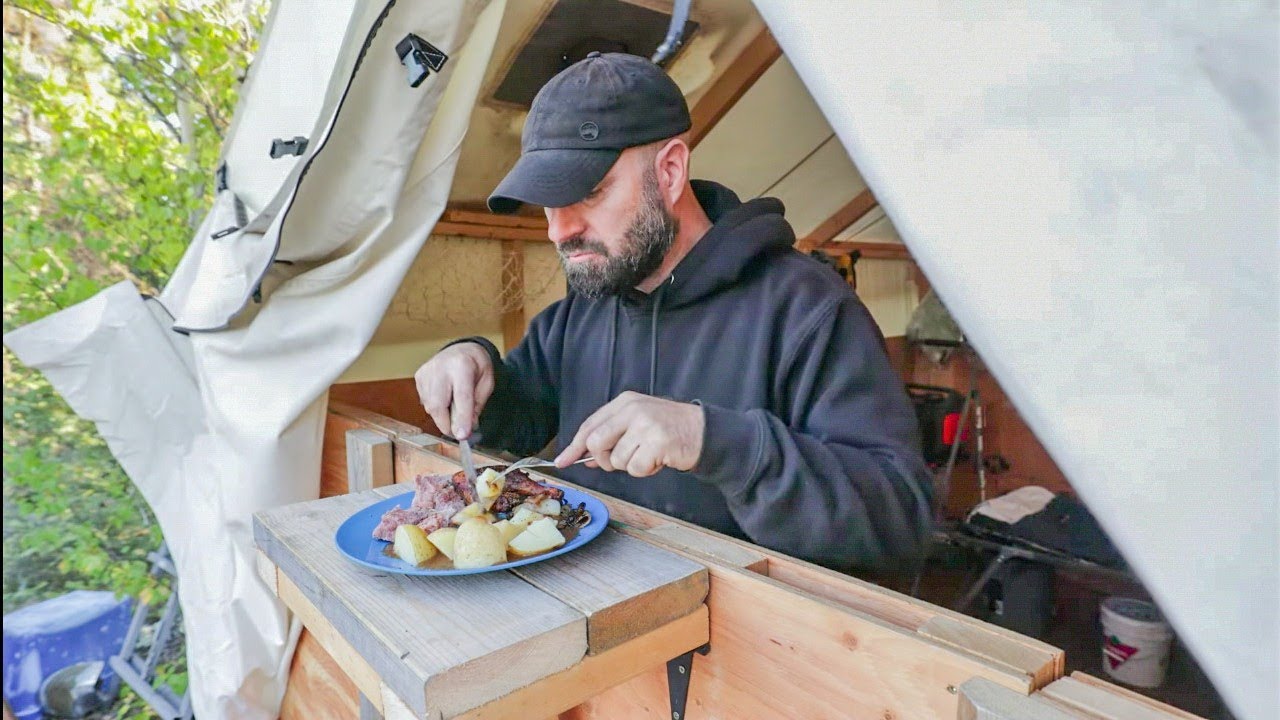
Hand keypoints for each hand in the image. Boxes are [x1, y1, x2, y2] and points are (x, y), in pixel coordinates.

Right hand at [415, 343, 494, 439]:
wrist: (462, 349)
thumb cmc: (477, 367)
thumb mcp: (487, 383)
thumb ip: (477, 405)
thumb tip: (465, 428)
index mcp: (462, 365)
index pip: (461, 396)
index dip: (461, 418)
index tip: (462, 436)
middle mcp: (441, 367)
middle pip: (439, 405)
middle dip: (448, 424)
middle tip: (460, 431)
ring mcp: (427, 371)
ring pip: (431, 407)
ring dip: (443, 415)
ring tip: (455, 405)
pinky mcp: (419, 377)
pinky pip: (425, 402)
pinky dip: (436, 407)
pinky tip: (446, 397)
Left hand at [555, 391, 703, 476]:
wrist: (703, 431)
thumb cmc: (668, 429)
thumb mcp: (637, 422)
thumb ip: (612, 435)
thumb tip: (584, 456)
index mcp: (625, 402)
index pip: (590, 425)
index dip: (574, 445)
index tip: (563, 460)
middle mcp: (633, 410)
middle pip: (596, 443)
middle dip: (603, 460)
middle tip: (620, 460)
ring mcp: (645, 425)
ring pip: (616, 460)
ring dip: (631, 465)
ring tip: (648, 454)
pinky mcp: (657, 442)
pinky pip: (636, 468)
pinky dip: (646, 470)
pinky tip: (658, 459)